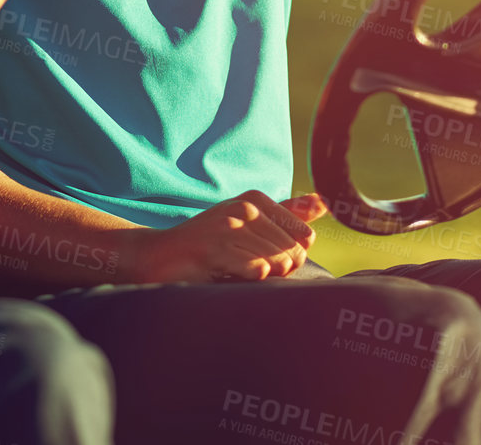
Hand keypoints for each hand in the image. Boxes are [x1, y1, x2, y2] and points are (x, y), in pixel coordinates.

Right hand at [119, 191, 329, 282]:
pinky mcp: (217, 247)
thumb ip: (286, 214)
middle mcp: (244, 207)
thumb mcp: (246, 224)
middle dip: (275, 271)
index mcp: (255, 200)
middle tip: (242, 270)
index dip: (286, 258)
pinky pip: (256, 270)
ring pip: (275, 262)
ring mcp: (229, 225)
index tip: (258, 258)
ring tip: (231, 272)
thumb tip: (324, 202)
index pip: (302, 237)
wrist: (157, 257)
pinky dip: (246, 281)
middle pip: (292, 252)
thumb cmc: (207, 245)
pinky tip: (225, 276)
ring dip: (258, 278)